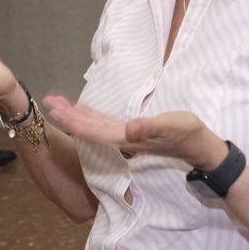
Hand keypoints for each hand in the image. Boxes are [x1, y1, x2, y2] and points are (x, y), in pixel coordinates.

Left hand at [43, 97, 225, 168]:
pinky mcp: (132, 133)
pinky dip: (89, 116)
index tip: (57, 111)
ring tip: (58, 103)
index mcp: (128, 138)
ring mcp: (126, 137)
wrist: (200, 148)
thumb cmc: (189, 135)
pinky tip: (82, 110)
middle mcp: (122, 139)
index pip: (94, 131)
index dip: (74, 121)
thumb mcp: (174, 127)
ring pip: (94, 126)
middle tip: (48, 101)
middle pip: (89, 129)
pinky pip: (103, 124)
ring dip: (75, 115)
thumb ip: (152, 128)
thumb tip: (130, 129)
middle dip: (68, 116)